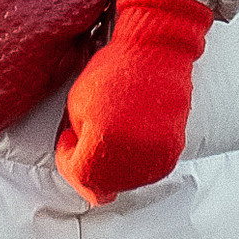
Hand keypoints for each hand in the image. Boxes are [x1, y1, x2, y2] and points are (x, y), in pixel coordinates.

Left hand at [55, 0, 210, 205]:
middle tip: (91, 135)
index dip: (67, 155)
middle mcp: (133, 159)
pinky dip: (135, 161)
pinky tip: (131, 135)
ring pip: (123, 183)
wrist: (156, 52)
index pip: (77, 175)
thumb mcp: (77, 104)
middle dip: (89, 165)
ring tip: (113, 131)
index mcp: (104, 145)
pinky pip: (145, 172)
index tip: (71, 136)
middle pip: (100, 187)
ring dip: (112, 165)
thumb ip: (75, 142)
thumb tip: (81, 170)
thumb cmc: (114, 71)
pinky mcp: (171, 154)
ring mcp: (156, 159)